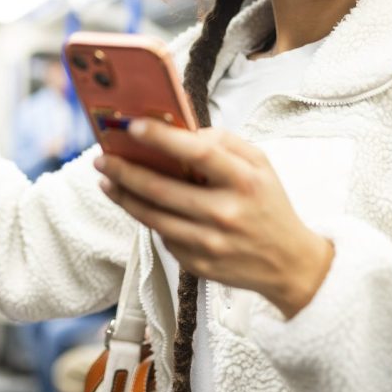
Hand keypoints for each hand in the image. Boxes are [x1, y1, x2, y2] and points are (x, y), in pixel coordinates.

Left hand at [94, 120, 333, 318]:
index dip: (162, 138)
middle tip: (102, 159)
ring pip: (153, 217)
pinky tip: (139, 205)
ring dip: (124, 197)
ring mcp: (210, 242)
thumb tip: (183, 132)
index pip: (198, 153)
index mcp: (244, 181)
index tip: (133, 126)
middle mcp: (226, 212)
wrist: (289, 264)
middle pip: (162, 189)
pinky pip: (163, 237)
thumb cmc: (269, 205)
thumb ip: (225, 142)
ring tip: (106, 181)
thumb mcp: (261, 164)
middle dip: (125, 171)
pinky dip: (149, 219)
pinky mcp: (198, 265)